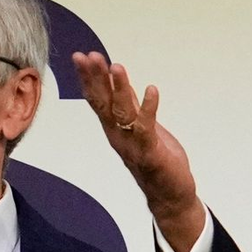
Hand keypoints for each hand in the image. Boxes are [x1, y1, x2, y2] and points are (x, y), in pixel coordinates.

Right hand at [72, 52, 205, 251]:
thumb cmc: (156, 160)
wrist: (169, 195)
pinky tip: (151, 90)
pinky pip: (146, 128)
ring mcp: (132, 145)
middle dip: (96, 78)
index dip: (89, 77)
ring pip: (121, 113)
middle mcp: (118, 135)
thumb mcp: (140, 126)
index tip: (81, 56)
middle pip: (103, 103)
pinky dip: (148, 108)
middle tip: (89, 56)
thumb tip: (118, 82)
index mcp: (114, 128)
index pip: (97, 98)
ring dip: (119, 89)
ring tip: (117, 66)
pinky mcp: (150, 152)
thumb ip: (128, 106)